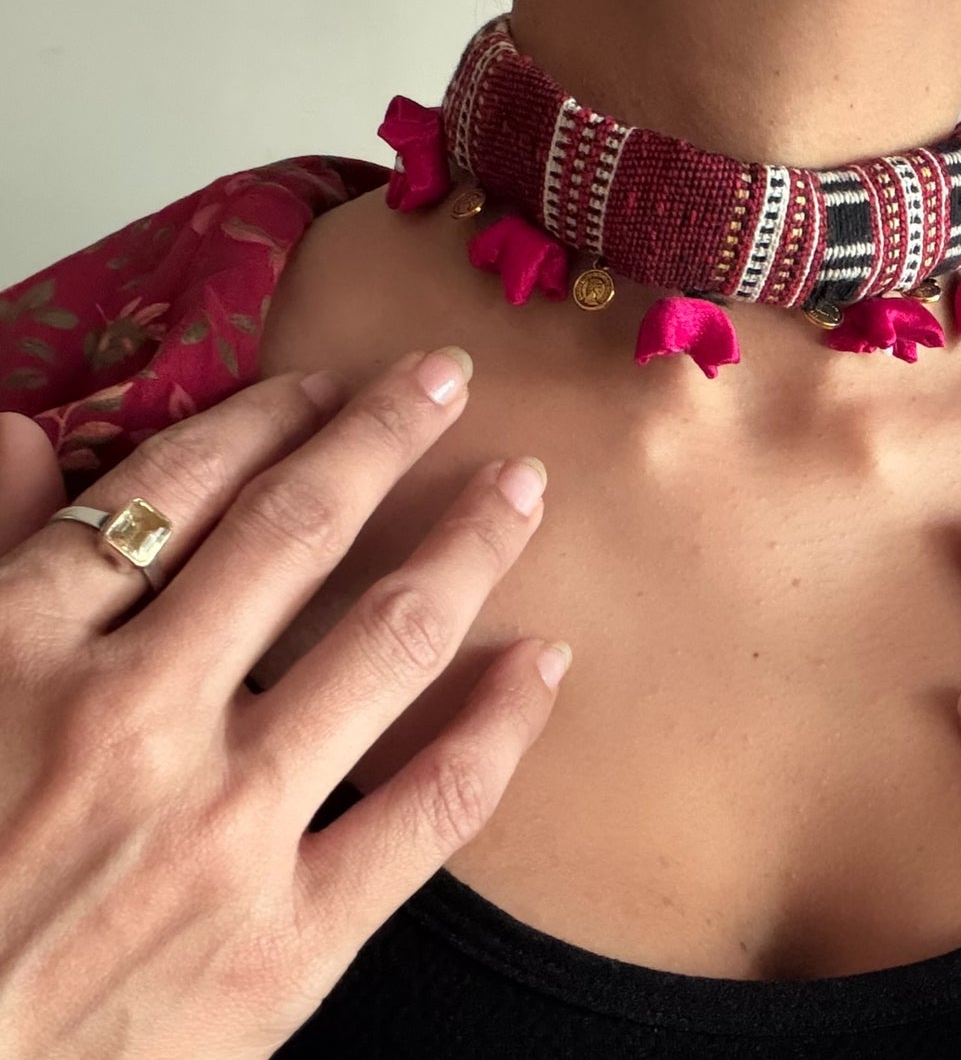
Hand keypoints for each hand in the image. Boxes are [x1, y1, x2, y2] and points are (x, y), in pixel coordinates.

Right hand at [0, 349, 568, 1059]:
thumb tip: (28, 438)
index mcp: (20, 655)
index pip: (171, 492)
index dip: (261, 420)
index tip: (321, 388)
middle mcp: (134, 722)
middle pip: (296, 531)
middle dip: (384, 434)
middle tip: (448, 378)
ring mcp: (222, 832)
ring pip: (390, 640)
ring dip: (469, 545)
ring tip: (522, 487)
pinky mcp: (286, 944)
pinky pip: (432, 807)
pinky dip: (502, 724)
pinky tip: (544, 661)